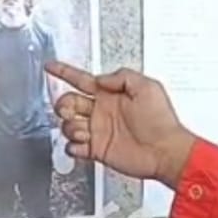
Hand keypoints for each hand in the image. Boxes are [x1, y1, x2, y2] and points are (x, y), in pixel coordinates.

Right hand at [45, 62, 195, 186]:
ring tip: (85, 131)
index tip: (51, 67)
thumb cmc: (162, 121)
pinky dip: (73, 146)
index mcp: (110, 94)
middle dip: (63, 104)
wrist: (165, 151)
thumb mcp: (148, 87)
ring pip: (68, 125)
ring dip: (71, 127)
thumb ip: (122, 77)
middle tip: (69, 110)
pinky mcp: (98, 150)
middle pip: (69, 103)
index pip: (82, 80)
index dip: (64, 72)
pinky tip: (83, 144)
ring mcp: (98, 131)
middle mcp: (102, 111)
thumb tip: (101, 79)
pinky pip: (74, 147)